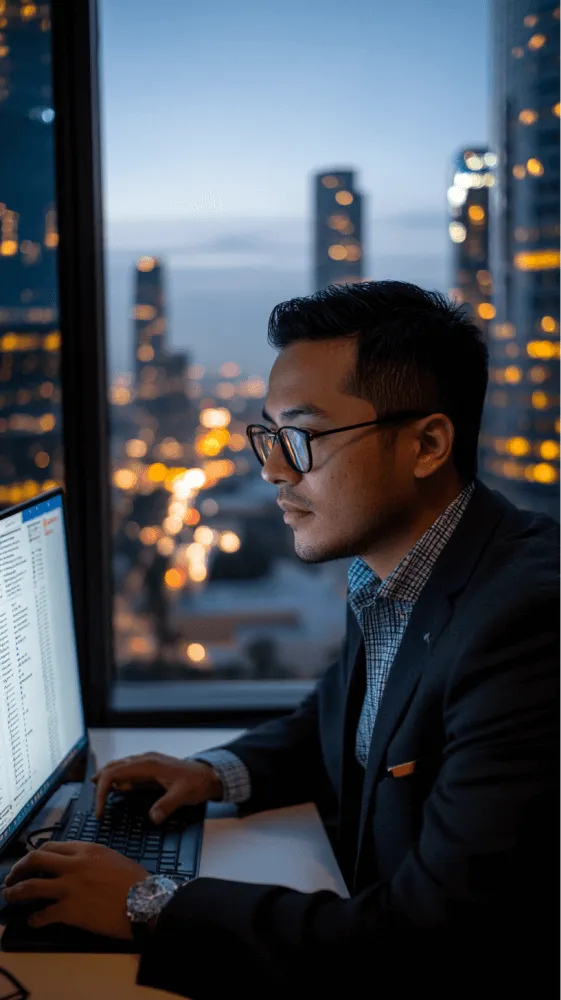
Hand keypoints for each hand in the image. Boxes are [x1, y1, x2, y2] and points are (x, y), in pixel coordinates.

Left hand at [2, 842, 147, 938]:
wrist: (145, 901)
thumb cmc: (134, 879)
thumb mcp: (111, 857)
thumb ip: (90, 858)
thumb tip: (74, 865)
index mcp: (85, 849)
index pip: (51, 847)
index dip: (36, 855)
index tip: (31, 863)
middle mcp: (73, 865)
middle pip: (35, 860)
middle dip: (18, 869)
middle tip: (12, 878)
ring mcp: (69, 888)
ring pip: (32, 886)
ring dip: (16, 892)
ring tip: (10, 897)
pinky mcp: (70, 911)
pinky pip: (43, 914)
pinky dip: (35, 919)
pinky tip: (33, 921)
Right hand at [92, 752, 222, 822]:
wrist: (209, 774)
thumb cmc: (197, 782)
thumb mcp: (183, 795)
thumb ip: (167, 805)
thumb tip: (153, 818)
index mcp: (148, 764)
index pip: (114, 773)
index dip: (103, 791)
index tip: (101, 810)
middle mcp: (144, 760)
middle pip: (112, 768)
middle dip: (100, 785)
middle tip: (96, 807)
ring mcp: (147, 762)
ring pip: (118, 766)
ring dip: (107, 779)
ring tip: (99, 797)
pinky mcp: (150, 767)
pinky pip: (128, 769)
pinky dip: (117, 778)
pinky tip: (117, 789)